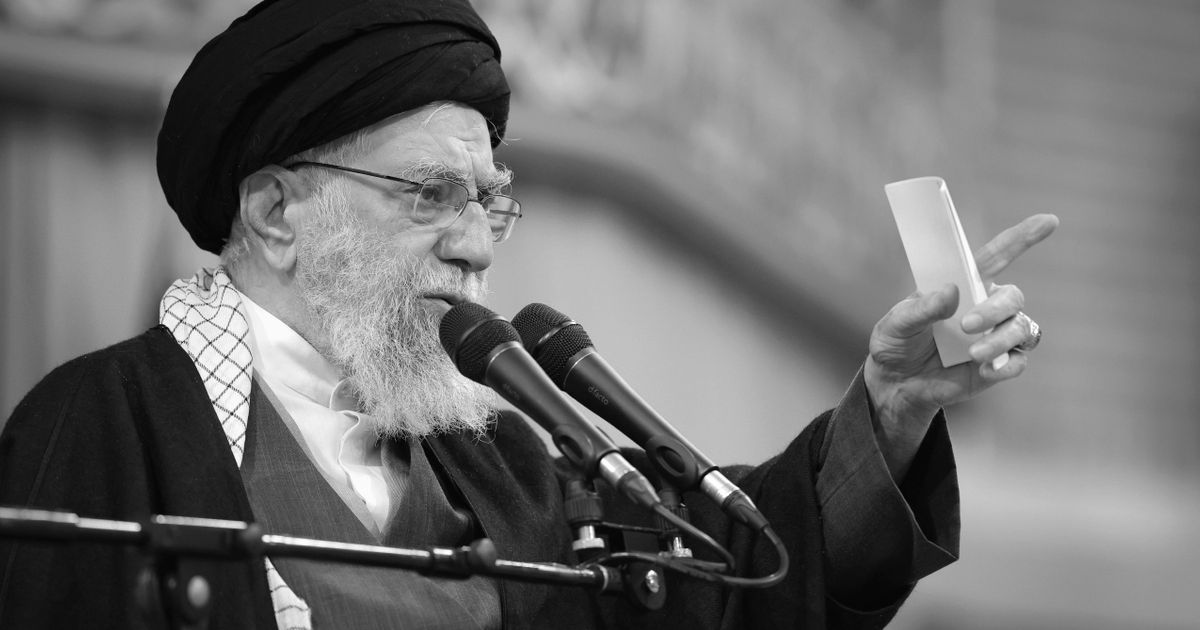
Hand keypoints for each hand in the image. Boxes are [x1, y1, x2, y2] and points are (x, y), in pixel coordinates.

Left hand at [864, 213, 1058, 477]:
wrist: (896, 385)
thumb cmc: (897, 344)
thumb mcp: (896, 324)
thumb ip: (921, 308)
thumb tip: (951, 292)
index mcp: (963, 285)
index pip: (997, 255)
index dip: (1023, 238)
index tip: (1049, 220)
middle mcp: (985, 306)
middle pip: (1012, 296)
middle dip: (994, 309)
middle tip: (967, 325)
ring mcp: (995, 335)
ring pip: (1021, 327)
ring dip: (1000, 338)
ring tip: (973, 353)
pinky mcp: (997, 364)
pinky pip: (1019, 360)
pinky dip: (1007, 364)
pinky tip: (986, 370)